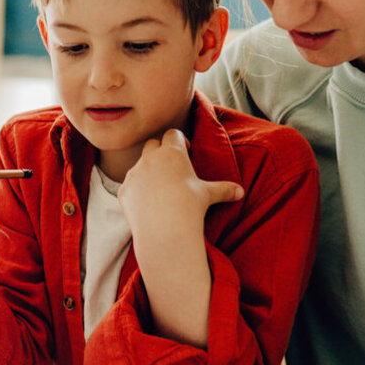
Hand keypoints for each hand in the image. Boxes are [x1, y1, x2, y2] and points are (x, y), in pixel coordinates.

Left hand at [116, 129, 241, 346]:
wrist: (164, 230)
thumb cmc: (189, 207)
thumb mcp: (208, 195)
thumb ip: (223, 189)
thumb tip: (240, 192)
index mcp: (172, 153)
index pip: (173, 134)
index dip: (180, 141)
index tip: (185, 152)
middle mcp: (150, 158)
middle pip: (153, 144)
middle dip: (161, 152)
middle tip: (172, 168)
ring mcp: (134, 173)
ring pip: (139, 165)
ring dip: (148, 172)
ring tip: (160, 190)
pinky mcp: (124, 190)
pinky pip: (130, 186)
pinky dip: (137, 191)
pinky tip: (147, 204)